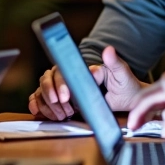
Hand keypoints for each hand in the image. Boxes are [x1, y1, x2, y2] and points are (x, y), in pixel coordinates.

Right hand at [28, 46, 145, 119]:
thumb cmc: (123, 82)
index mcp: (80, 68)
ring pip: (42, 91)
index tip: (65, 97)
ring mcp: (62, 88)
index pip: (62, 71)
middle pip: (47, 80)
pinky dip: (38, 106)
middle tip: (62, 108)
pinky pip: (41, 100)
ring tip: (60, 115)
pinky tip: (39, 112)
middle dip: (50, 95)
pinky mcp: (60, 100)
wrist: (126, 97)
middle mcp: (68, 76)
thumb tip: (108, 49)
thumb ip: (114, 61)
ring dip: (46, 104)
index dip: (60, 83)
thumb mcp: (121, 71)